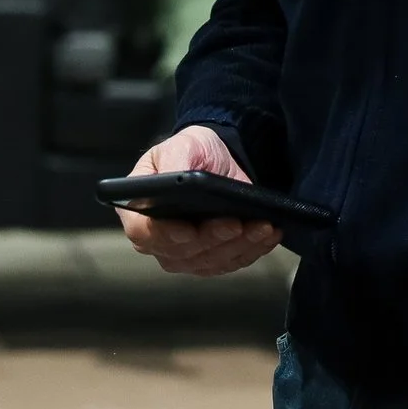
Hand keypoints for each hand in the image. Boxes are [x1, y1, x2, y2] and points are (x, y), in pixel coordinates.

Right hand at [116, 125, 281, 275]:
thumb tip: (177, 178)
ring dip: (239, 247)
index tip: (189, 231)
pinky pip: (230, 262)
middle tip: (237, 224)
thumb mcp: (182, 146)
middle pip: (181, 253)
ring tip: (262, 228)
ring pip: (210, 262)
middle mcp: (158, 238)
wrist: (217, 159)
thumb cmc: (192, 152)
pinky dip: (252, 251)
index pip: (144, 233)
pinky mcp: (211, 259)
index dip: (165, 235)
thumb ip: (174, 162)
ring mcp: (184, 253)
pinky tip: (267, 237)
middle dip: (213, 240)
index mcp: (140, 210)